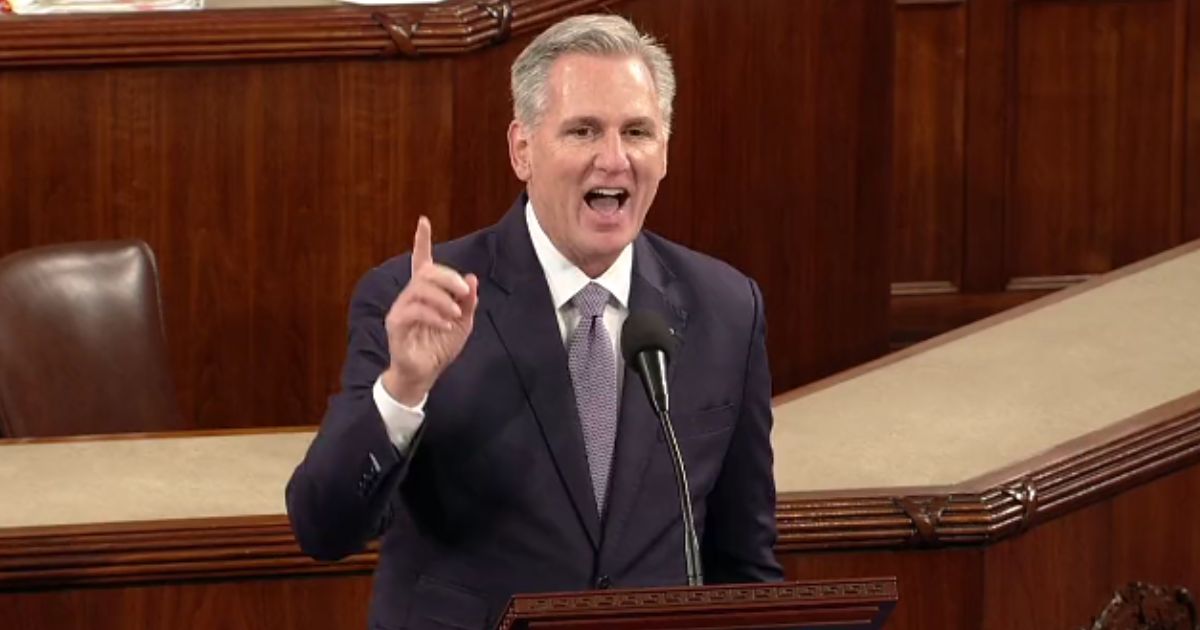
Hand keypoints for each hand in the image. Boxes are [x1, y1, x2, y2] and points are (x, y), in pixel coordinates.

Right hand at [381, 217, 478, 405]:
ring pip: (419, 288)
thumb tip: (472, 279)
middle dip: (448, 277)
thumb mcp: (463, 324)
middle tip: (464, 292)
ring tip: (455, 313)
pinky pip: (413, 310)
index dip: (422, 241)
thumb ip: (467, 302)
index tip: (423, 221)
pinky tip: (445, 325)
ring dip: (443, 298)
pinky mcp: (396, 324)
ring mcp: (401, 309)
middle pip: (426, 272)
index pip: (421, 261)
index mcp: (426, 293)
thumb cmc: (439, 348)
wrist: (424, 375)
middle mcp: (410, 296)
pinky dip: (433, 315)